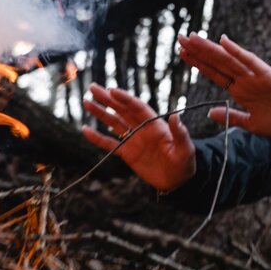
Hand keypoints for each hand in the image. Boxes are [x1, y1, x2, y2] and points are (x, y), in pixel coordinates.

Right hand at [81, 83, 196, 192]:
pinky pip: (109, 144)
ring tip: (86, 102)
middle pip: (122, 110)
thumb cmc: (185, 163)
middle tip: (93, 87)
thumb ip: (180, 133)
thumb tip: (175, 116)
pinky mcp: (127, 153)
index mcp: (155, 124)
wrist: (177, 182)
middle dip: (108, 98)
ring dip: (100, 113)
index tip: (112, 91)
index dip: (125, 99)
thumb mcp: (185, 149)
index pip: (137, 107)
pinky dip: (97, 137)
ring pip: (113, 122)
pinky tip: (85, 130)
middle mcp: (142, 129)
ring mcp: (133, 140)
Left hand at [176, 34, 270, 137]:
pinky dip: (237, 51)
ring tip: (192, 38)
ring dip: (210, 48)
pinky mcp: (267, 75)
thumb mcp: (250, 124)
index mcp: (239, 90)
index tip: (182, 53)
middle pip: (216, 62)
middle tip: (180, 38)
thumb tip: (209, 112)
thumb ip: (231, 117)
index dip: (198, 63)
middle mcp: (243, 79)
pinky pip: (250, 61)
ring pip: (227, 59)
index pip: (214, 73)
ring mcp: (254, 76)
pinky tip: (224, 41)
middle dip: (198, 50)